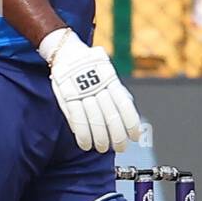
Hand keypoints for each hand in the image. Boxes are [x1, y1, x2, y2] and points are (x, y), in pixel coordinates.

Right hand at [40, 28, 141, 152]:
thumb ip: (118, 92)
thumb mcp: (108, 74)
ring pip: (95, 120)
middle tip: (121, 147)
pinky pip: (77, 119)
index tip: (134, 137)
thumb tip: (131, 111)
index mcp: (111, 80)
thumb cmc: (91, 68)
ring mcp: (82, 92)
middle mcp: (98, 86)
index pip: (125, 105)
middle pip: (111, 116)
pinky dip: (83, 135)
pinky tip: (86, 145)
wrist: (67, 52)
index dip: (131, 123)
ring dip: (100, 138)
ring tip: (103, 148)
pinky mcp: (68, 97)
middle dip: (117, 136)